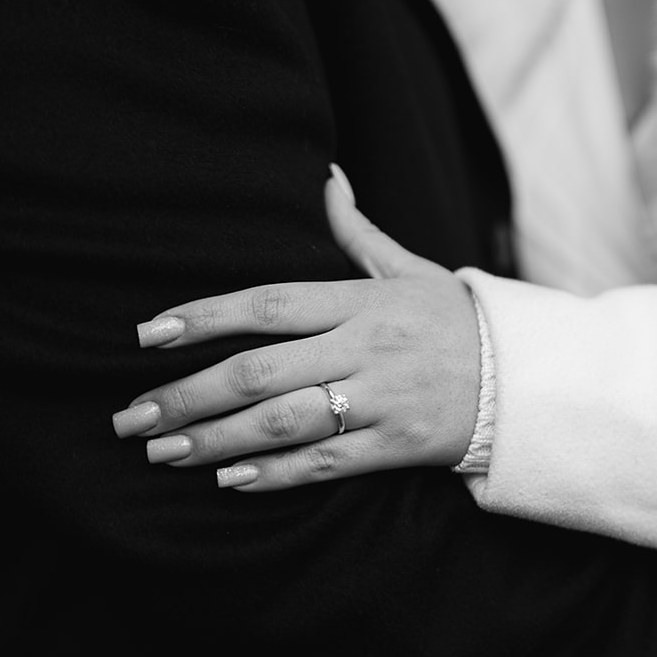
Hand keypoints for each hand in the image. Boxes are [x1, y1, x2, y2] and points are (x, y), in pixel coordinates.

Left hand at [112, 166, 481, 490]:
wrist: (528, 379)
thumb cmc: (457, 321)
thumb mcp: (411, 269)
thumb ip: (357, 231)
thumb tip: (323, 177)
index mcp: (361, 301)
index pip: (267, 303)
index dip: (201, 317)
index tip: (145, 334)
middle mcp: (364, 348)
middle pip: (258, 371)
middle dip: (185, 394)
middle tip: (128, 416)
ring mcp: (380, 399)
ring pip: (281, 422)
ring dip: (212, 439)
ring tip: (160, 451)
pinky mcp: (396, 446)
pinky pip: (325, 463)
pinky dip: (273, 473)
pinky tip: (225, 479)